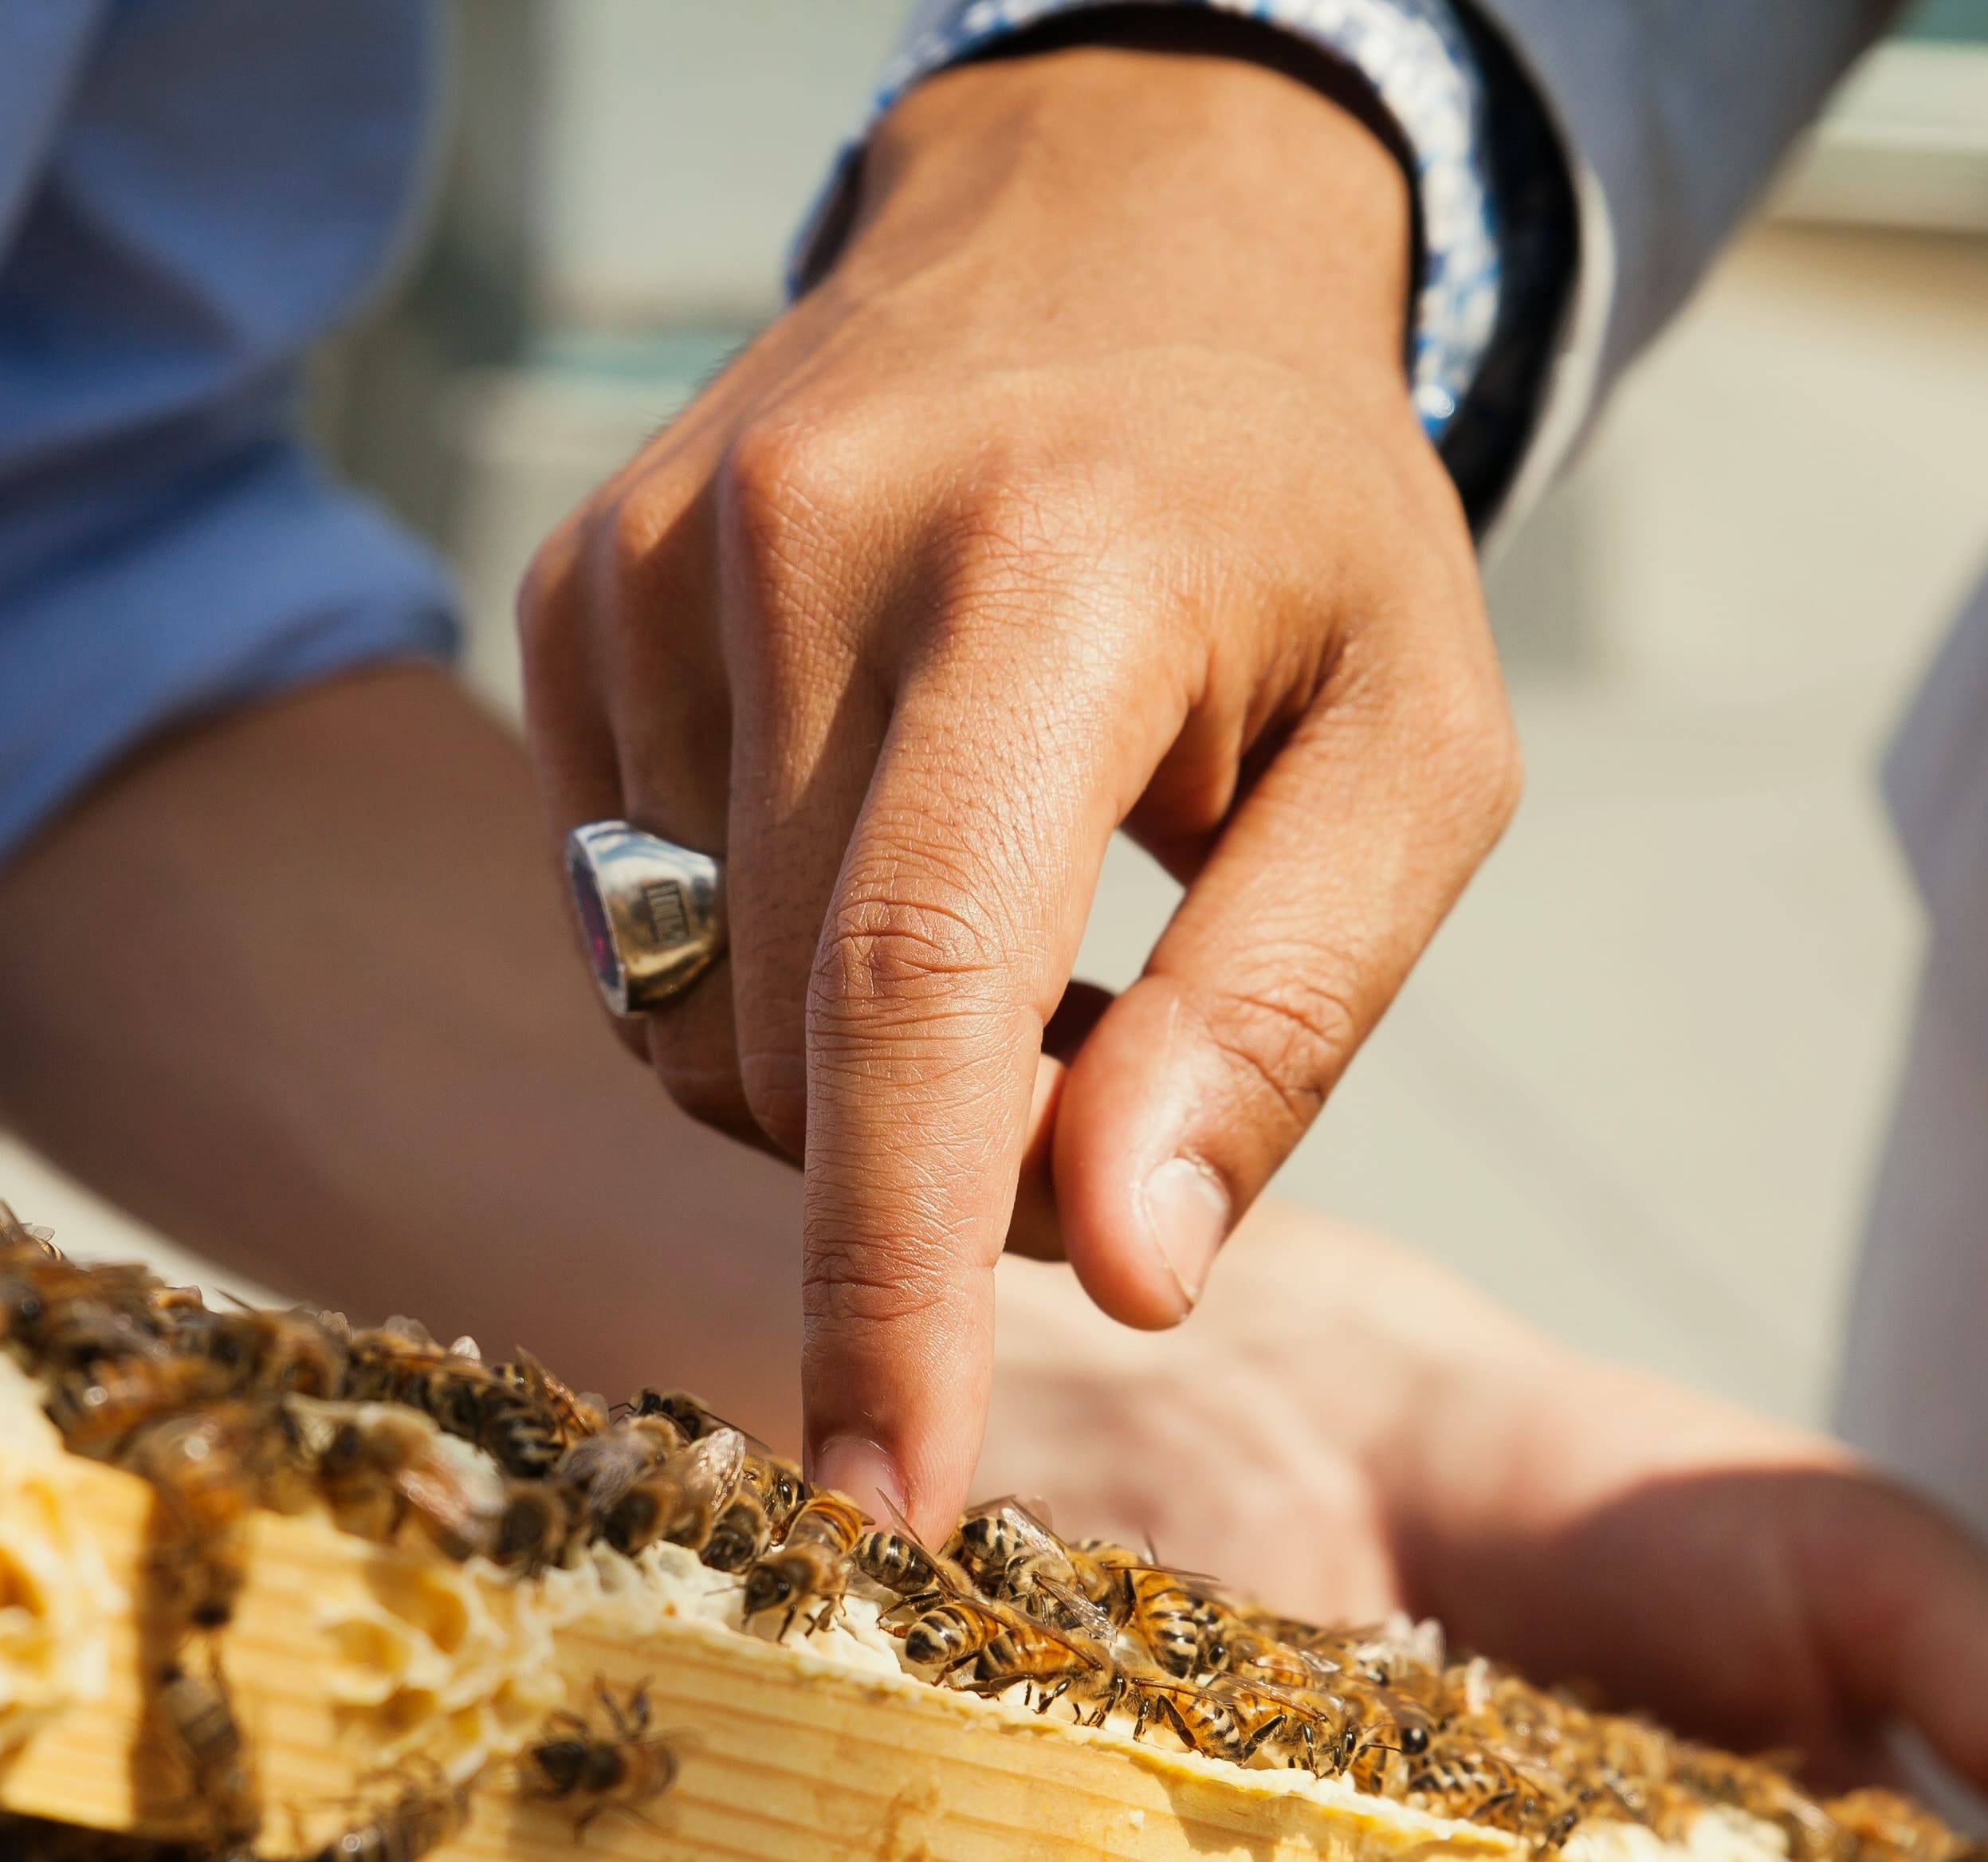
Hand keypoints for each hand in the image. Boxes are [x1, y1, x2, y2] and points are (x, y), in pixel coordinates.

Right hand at [521, 38, 1516, 1532]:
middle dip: (949, 1169)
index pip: (916, 986)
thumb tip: (1127, 1280)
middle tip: (1117, 1084)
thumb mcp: (1414, 760)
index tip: (886, 1501)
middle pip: (802, 1049)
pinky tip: (880, 843)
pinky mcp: (573, 586)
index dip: (890, 1276)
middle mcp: (807, 541)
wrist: (1118, 234)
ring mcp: (655, 556)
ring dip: (851, 1082)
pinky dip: (758, 971)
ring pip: (691, 1021)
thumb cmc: (1301, 541)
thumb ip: (1280, 1021)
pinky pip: (626, 926)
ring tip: (1019, 937)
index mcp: (1049, 572)